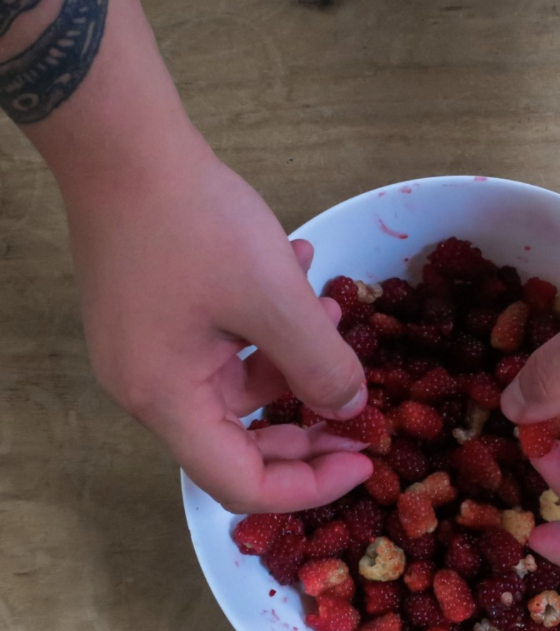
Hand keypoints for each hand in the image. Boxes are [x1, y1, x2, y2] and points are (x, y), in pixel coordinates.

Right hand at [64, 138, 371, 513]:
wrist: (122, 143)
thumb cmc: (195, 224)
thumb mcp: (274, 298)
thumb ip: (320, 363)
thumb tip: (350, 409)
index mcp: (168, 401)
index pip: (242, 484)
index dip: (310, 487)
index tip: (366, 458)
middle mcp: (153, 389)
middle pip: (241, 442)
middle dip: (309, 426)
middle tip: (361, 406)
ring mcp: (152, 353)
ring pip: (240, 387)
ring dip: (294, 359)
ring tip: (332, 309)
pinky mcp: (159, 319)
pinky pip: (225, 346)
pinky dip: (267, 326)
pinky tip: (298, 271)